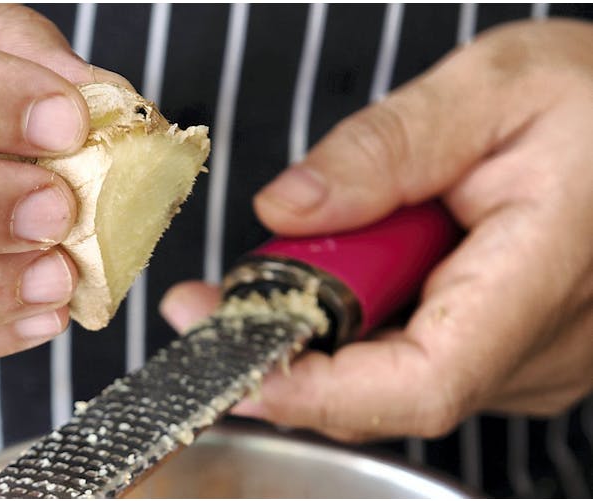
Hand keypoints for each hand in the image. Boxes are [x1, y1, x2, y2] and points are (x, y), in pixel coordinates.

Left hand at [161, 19, 592, 441]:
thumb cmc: (589, 100)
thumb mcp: (488, 88)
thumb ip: (384, 149)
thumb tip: (287, 208)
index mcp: (543, 276)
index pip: (420, 382)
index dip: (316, 389)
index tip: (234, 354)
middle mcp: (542, 348)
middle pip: (384, 391)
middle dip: (288, 347)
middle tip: (218, 296)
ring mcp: (530, 364)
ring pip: (390, 383)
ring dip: (323, 330)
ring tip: (303, 258)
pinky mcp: (510, 357)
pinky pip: (412, 364)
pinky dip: (361, 327)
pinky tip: (358, 272)